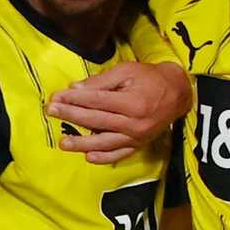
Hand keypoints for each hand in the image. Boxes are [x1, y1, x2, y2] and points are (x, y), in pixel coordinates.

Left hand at [47, 61, 190, 163]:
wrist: (178, 93)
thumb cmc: (150, 78)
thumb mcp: (127, 71)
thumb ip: (101, 81)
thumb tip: (75, 89)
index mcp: (131, 102)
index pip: (96, 101)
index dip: (74, 99)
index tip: (56, 97)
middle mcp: (134, 123)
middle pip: (96, 120)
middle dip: (71, 116)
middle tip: (51, 112)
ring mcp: (137, 137)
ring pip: (105, 142)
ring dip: (82, 143)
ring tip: (63, 142)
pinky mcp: (139, 145)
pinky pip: (120, 154)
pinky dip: (104, 158)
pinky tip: (89, 157)